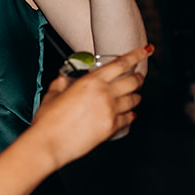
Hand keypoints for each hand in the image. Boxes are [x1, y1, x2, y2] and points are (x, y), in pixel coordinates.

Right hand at [31, 46, 151, 164]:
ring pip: (134, 100)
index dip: (137, 54)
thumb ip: (61, 83)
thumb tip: (63, 79)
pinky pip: (128, 118)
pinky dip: (130, 115)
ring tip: (134, 96)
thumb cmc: (48, 121)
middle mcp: (104, 94)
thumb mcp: (53, 94)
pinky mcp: (112, 128)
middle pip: (133, 81)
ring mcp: (110, 111)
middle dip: (139, 77)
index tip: (146, 50)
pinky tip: (128, 114)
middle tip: (138, 76)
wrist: (49, 143)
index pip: (121, 63)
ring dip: (136, 96)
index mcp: (91, 81)